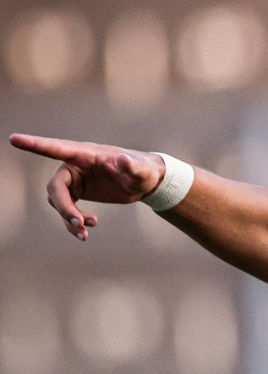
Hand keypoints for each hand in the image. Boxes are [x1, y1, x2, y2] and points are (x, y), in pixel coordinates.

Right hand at [9, 133, 164, 241]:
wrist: (146, 183)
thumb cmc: (144, 171)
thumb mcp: (142, 170)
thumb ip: (132, 166)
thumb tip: (122, 159)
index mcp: (86, 154)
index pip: (56, 148)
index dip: (35, 144)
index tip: (14, 139)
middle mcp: (75, 166)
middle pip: (56, 187)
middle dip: (64, 207)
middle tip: (79, 223)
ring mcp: (75, 181)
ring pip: (58, 201)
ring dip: (69, 218)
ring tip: (86, 231)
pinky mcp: (79, 193)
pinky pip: (67, 210)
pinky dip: (73, 223)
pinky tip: (85, 234)